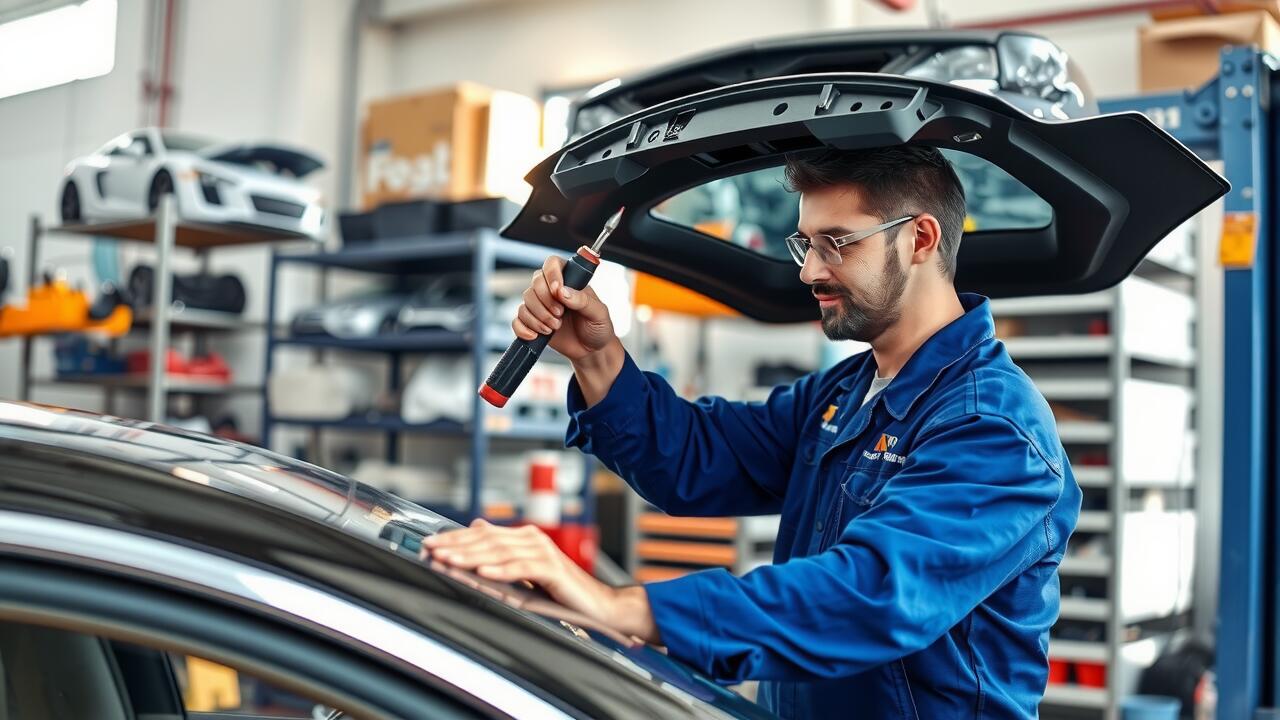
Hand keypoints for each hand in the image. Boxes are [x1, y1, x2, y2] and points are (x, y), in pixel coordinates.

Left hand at [421, 519, 658, 642]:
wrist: (599, 606)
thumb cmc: (560, 594)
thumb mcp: (524, 573)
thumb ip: (502, 553)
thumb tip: (475, 529)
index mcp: (523, 537)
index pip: (481, 534)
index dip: (454, 538)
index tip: (428, 544)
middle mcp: (532, 539)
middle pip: (487, 540)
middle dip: (455, 545)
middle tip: (430, 550)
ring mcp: (544, 552)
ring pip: (500, 551)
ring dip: (471, 556)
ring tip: (448, 560)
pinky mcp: (554, 569)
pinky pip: (522, 568)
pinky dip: (501, 570)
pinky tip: (483, 572)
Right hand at [514, 256, 616, 361]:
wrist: (592, 351)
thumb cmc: (598, 328)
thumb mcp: (598, 313)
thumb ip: (582, 300)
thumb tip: (562, 291)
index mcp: (570, 280)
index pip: (553, 264)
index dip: (552, 275)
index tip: (558, 291)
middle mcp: (552, 290)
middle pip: (536, 283)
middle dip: (546, 302)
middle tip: (560, 315)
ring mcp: (541, 305)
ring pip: (526, 301)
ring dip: (538, 316)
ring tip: (554, 327)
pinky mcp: (533, 322)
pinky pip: (518, 320)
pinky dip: (523, 328)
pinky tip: (536, 335)